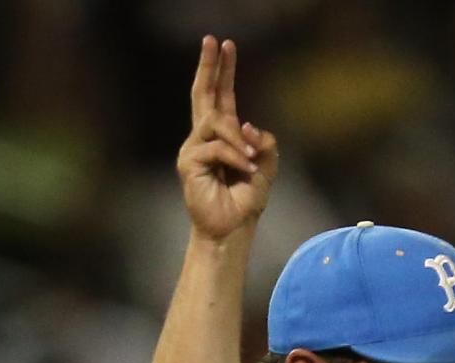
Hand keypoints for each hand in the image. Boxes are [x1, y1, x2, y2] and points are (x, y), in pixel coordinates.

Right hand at [176, 37, 277, 244]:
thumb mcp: (265, 169)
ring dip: (239, 139)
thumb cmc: (245, 200)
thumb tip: (251, 126)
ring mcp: (194, 148)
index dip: (223, 71)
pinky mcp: (189, 163)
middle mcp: (204, 137)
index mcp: (223, 135)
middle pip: (204, 94)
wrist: (232, 229)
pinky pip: (216, 148)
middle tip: (215, 41)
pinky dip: (236, 156)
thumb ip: (264, 145)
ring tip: (252, 161)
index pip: (221, 96)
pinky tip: (247, 169)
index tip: (225, 45)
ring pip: (216, 123)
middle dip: (210, 67)